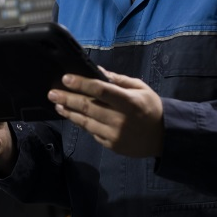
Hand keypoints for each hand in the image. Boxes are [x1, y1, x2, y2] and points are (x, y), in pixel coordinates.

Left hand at [47, 67, 163, 157]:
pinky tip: (72, 116)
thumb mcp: (140, 88)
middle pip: (88, 107)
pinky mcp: (112, 145)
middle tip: (52, 93)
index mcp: (129, 102)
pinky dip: (82, 123)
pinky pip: (92, 132)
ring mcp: (115, 135)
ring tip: (58, 104)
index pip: (101, 90)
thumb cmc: (150, 107)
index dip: (81, 84)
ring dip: (69, 112)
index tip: (65, 78)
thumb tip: (97, 71)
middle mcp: (120, 119)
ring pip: (86, 122)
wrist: (164, 136)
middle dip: (67, 98)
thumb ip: (118, 80)